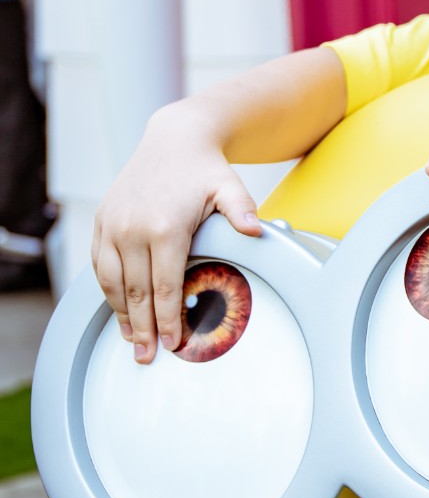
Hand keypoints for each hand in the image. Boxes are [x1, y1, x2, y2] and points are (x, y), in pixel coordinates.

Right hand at [91, 104, 262, 363]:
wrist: (172, 141)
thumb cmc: (204, 169)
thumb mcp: (229, 187)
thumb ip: (242, 211)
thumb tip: (259, 232)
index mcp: (165, 227)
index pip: (166, 287)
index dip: (170, 319)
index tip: (174, 343)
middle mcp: (133, 229)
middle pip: (137, 292)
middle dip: (144, 329)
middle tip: (149, 357)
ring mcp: (112, 225)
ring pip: (112, 283)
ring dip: (122, 315)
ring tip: (132, 340)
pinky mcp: (101, 222)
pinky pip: (99, 265)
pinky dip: (107, 291)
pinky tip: (119, 309)